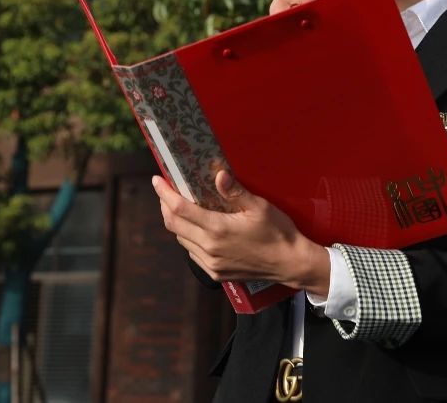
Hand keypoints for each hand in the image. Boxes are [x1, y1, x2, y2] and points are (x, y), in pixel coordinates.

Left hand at [152, 171, 330, 295]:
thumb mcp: (259, 207)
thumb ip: (235, 191)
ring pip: (182, 239)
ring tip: (180, 206)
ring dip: (176, 222)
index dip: (164, 193)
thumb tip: (218, 173)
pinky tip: (196, 228)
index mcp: (218, 230)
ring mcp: (211, 264)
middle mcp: (209, 249)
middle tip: (165, 190)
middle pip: (174, 225)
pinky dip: (188, 238)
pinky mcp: (216, 273)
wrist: (290, 263)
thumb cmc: (278, 232)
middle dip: (165, 205)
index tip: (157, 180)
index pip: (180, 209)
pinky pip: (192, 253)